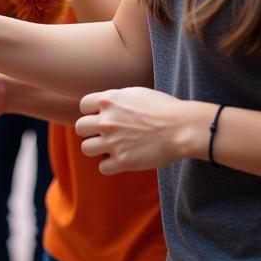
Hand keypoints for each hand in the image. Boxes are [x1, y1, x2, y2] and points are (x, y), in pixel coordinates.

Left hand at [75, 87, 211, 173]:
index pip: (83, 106)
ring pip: (86, 148)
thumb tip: (106, 105)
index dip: (91, 112)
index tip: (101, 116)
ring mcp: (113, 141)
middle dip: (90, 131)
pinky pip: (102, 168)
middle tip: (104, 134)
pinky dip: (110, 166)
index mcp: (109, 100)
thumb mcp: (135, 93)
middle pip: (80, 128)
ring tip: (110, 148)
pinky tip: (121, 160)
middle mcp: (106, 120)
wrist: (180, 127)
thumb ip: (116, 99)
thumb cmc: (163, 108)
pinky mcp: (123, 161)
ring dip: (97, 148)